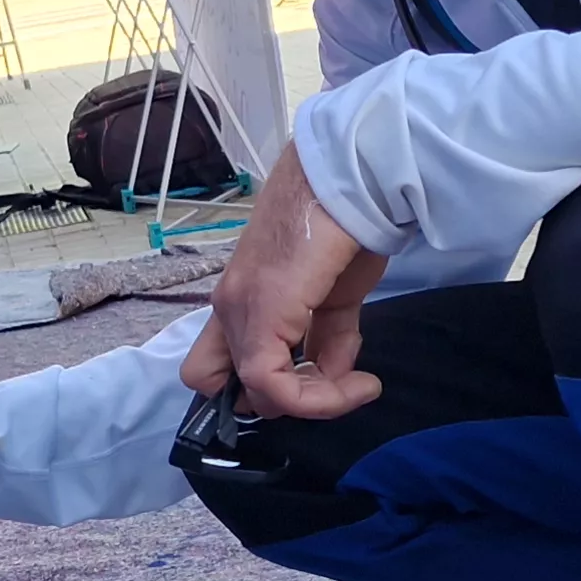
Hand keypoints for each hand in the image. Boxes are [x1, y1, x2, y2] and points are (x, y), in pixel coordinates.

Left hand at [180, 144, 391, 420]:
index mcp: (242, 298)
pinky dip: (318, 398)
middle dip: (284, 400)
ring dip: (311, 402)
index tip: (322, 379)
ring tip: (357, 384)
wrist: (352, 178)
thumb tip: (333, 372)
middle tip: (332, 384)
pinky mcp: (261, 314)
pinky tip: (359, 382)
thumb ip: (329, 337)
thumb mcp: (337, 295)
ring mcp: (239, 310)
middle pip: (221, 387)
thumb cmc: (345, 224)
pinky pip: (274, 383)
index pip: (221, 366)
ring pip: (252, 393)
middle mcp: (229, 308)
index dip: (265, 387)